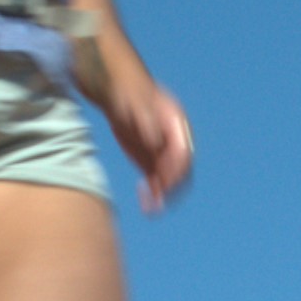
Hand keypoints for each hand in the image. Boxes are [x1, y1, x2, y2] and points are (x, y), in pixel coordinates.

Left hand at [92, 50, 194, 210]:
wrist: (116, 91)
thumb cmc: (127, 94)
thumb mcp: (135, 104)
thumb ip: (146, 122)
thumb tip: (157, 142)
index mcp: (177, 126)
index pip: (184, 153)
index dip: (177, 170)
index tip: (164, 183)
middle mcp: (174, 141)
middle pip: (180, 169)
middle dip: (171, 187)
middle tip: (158, 200)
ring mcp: (162, 151)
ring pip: (169, 178)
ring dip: (163, 195)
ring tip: (151, 209)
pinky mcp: (149, 159)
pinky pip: (156, 181)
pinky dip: (153, 193)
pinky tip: (145, 204)